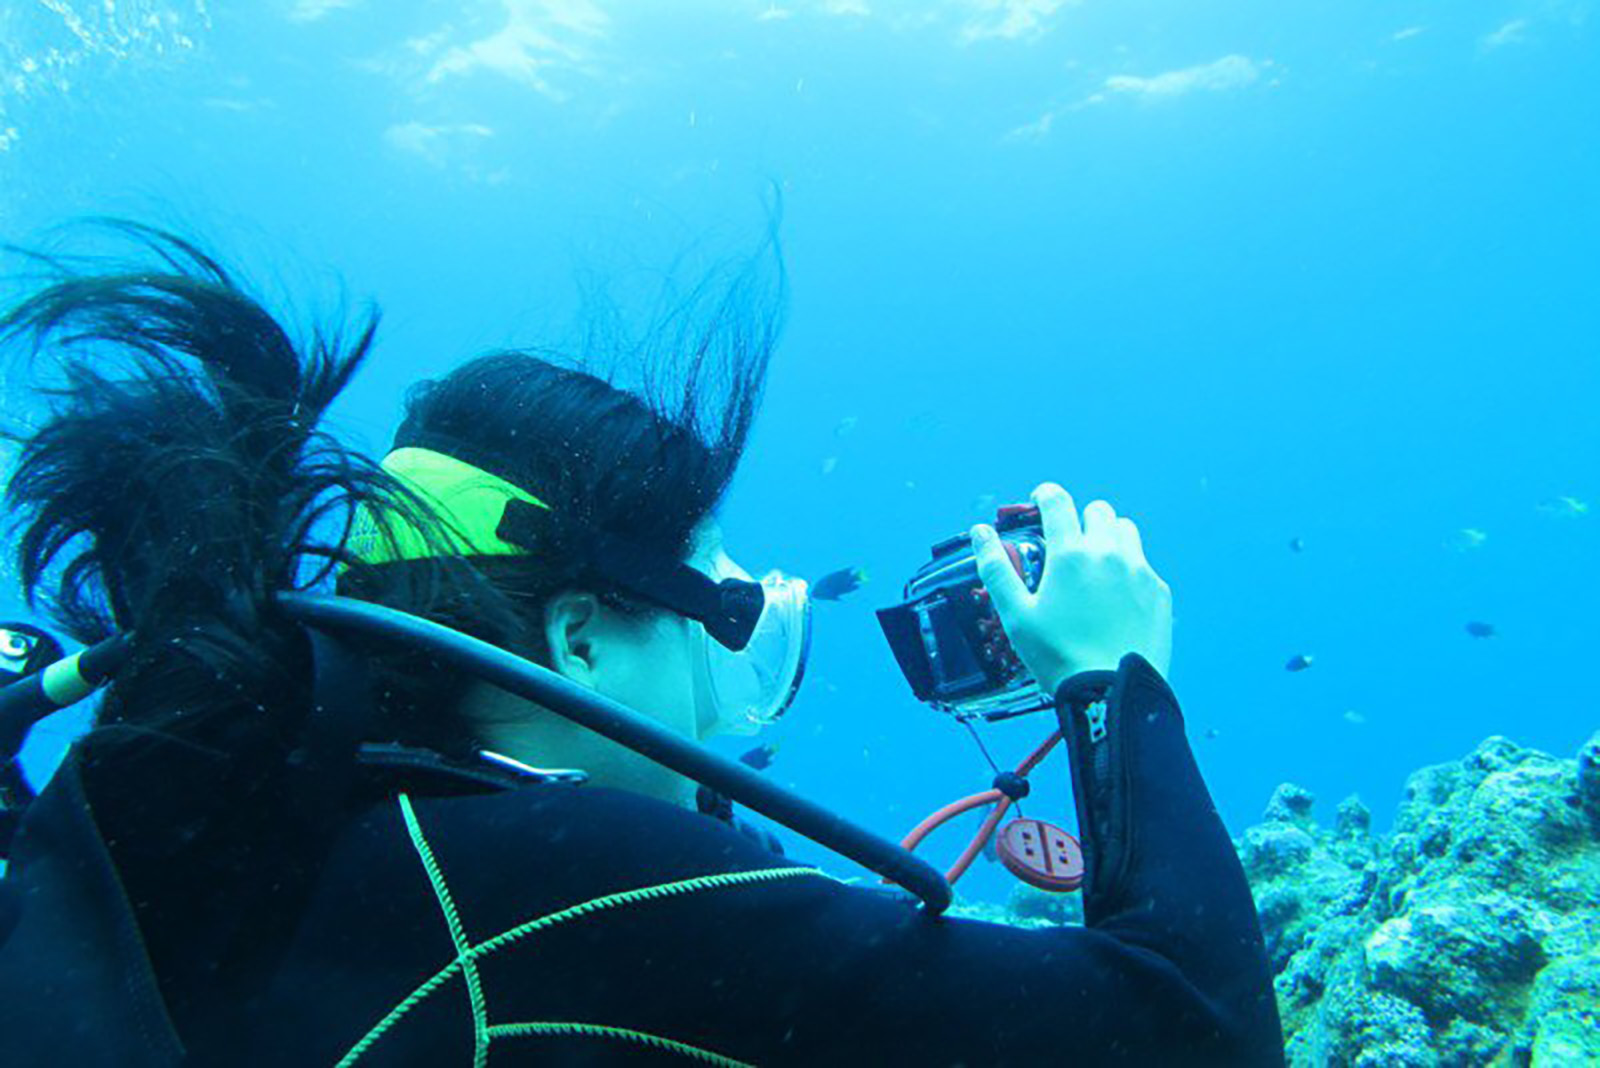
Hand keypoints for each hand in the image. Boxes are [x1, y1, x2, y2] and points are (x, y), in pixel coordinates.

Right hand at [972, 483, 1172, 694]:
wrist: (1113, 692)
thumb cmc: (1059, 656)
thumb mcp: (1016, 616)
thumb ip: (996, 570)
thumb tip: (980, 533)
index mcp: (1071, 555)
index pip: (1058, 501)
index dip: (1046, 495)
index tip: (1041, 500)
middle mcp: (1109, 554)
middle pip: (1098, 511)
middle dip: (1080, 519)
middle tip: (1068, 543)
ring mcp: (1139, 571)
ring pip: (1126, 531)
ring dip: (1109, 537)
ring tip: (1096, 564)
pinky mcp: (1159, 592)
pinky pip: (1145, 565)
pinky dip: (1129, 569)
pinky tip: (1116, 596)